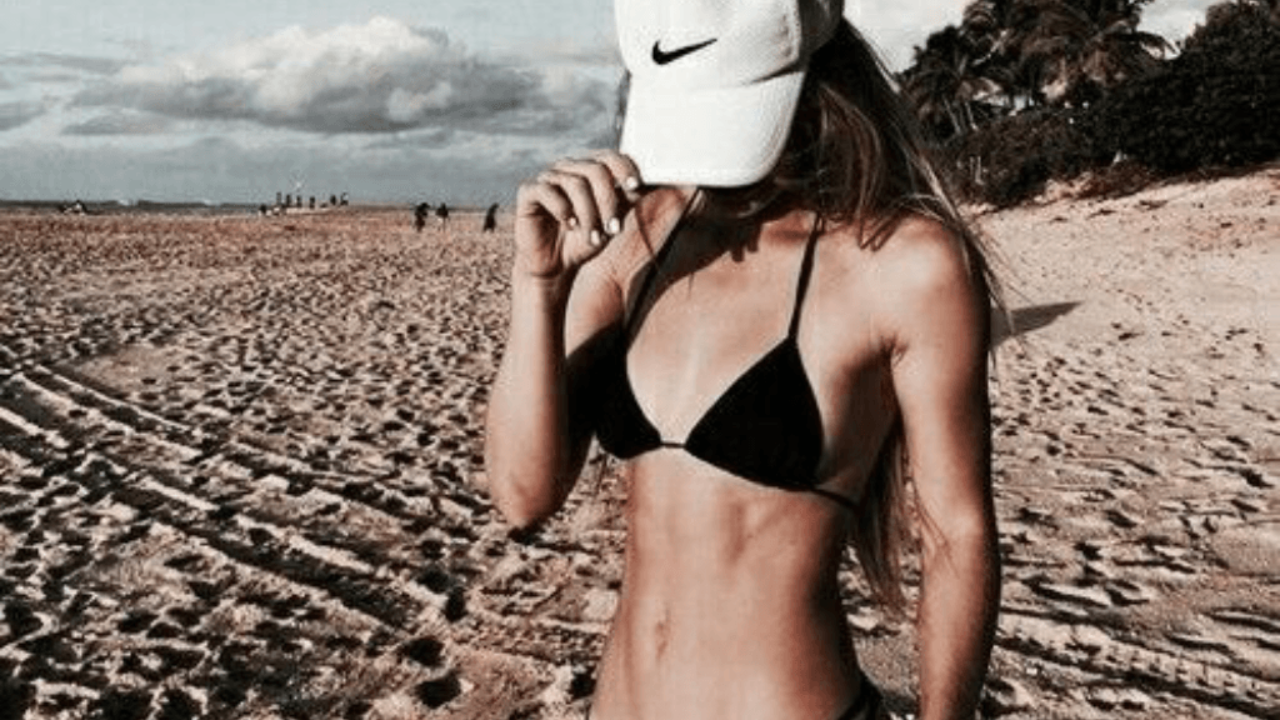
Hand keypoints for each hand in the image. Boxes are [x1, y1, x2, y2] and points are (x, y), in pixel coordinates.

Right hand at [513, 152, 642, 279]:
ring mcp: (548, 178)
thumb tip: (646, 185)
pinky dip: (562, 210)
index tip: (636, 186)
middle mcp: (569, 168)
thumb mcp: (611, 221)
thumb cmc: (583, 240)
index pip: (609, 156)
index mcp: (589, 170)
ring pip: (575, 184)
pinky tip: (568, 224)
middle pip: (595, 170)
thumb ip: (627, 201)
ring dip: (589, 214)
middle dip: (608, 201)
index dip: (625, 168)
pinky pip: (547, 191)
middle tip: (613, 229)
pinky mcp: (528, 192)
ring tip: (593, 238)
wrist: (556, 264)